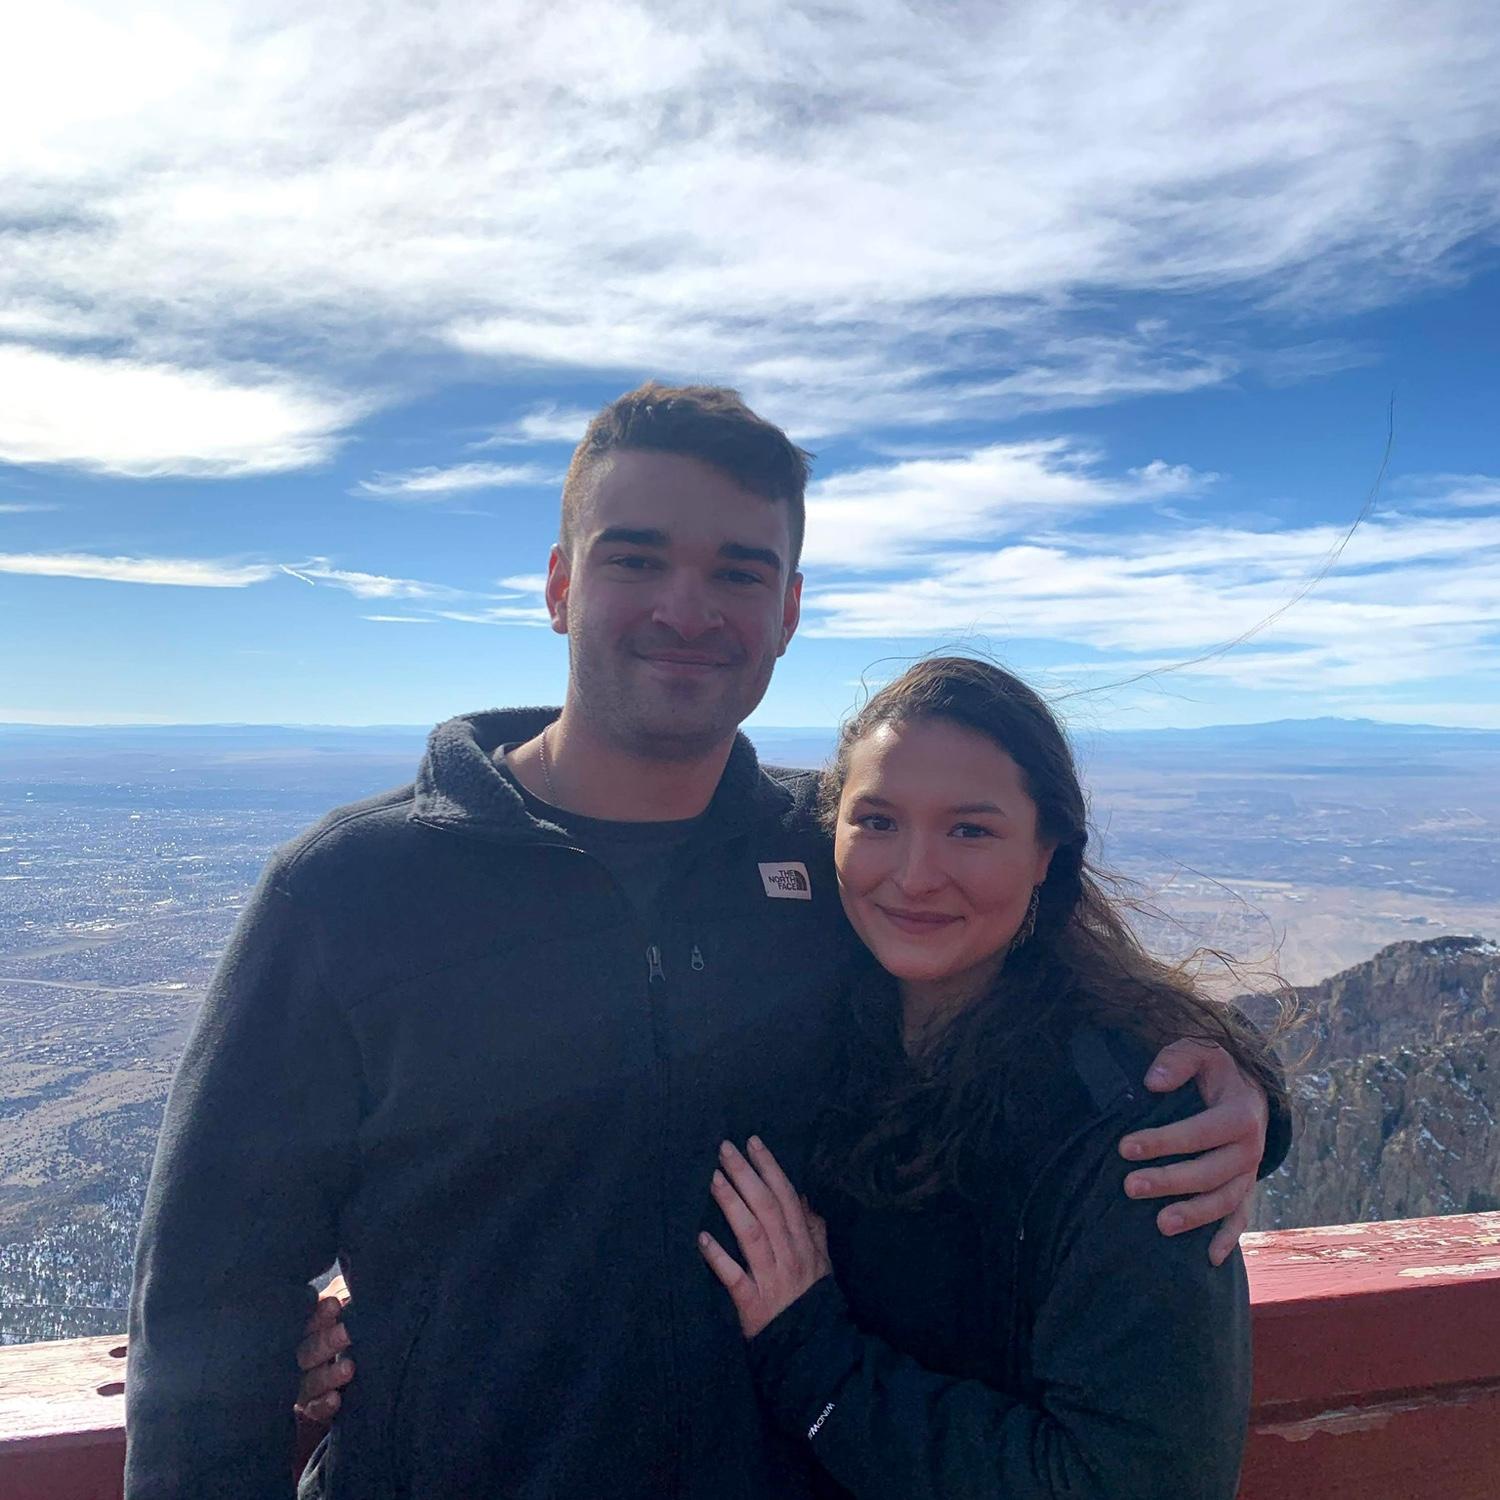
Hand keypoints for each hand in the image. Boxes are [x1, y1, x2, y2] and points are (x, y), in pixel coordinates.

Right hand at [295, 1292, 354, 1423]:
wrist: (308, 1390)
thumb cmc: (328, 1337)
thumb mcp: (331, 1316)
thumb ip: (336, 1297)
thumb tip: (345, 1285)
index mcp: (301, 1334)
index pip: (306, 1323)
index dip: (319, 1315)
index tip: (335, 1304)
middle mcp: (296, 1361)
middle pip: (308, 1351)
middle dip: (326, 1341)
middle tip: (346, 1332)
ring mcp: (300, 1388)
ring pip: (312, 1381)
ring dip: (329, 1374)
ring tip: (349, 1367)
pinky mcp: (308, 1413)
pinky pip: (313, 1411)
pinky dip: (322, 1406)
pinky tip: (335, 1399)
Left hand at [698, 1136, 831, 1338]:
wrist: (812, 1348)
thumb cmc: (813, 1301)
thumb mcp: (823, 1263)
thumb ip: (815, 1230)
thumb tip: (805, 1198)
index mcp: (804, 1243)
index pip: (787, 1196)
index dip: (770, 1167)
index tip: (753, 1142)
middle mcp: (789, 1255)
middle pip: (767, 1207)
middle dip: (746, 1175)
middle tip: (725, 1150)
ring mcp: (770, 1278)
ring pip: (752, 1235)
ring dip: (732, 1205)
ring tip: (714, 1180)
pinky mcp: (752, 1303)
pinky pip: (734, 1277)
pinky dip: (718, 1258)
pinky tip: (702, 1238)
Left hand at [1118, 1038, 1267, 1265]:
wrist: (1250, 1087)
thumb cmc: (1216, 1068)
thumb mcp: (1202, 1050)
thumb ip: (1177, 1059)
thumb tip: (1152, 1081)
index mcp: (1241, 1114)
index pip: (1201, 1132)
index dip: (1163, 1141)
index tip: (1125, 1147)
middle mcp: (1251, 1148)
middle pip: (1210, 1172)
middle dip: (1169, 1181)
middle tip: (1129, 1187)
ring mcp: (1249, 1172)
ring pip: (1225, 1201)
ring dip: (1194, 1215)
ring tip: (1160, 1225)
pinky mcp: (1245, 1187)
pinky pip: (1240, 1217)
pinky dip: (1227, 1239)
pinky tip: (1209, 1260)